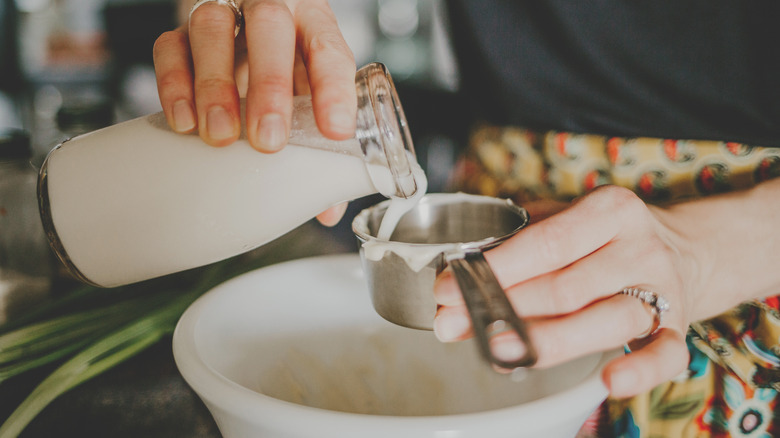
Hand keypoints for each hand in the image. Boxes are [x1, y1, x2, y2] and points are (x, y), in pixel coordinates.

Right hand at [153, 0, 355, 224]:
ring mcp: (221, 17)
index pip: (328, 47)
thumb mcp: (310, 95)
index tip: (336, 131)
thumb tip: (327, 208)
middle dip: (269, 85)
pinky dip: (174, 85)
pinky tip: (185, 123)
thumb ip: (321, 145)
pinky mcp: (180, 34)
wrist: (242, 36)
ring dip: (215, 86)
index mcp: (312, 23)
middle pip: (269, 24)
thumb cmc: (286, 68)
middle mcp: (268, 10)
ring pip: (212, 28)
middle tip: (268, 140)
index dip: (334, 89)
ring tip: (220, 136)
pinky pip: (169, 47)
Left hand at [433, 185, 693, 398]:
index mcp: (610, 211)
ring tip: (500, 351)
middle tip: (453, 323)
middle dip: (503, 309)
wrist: (684, 247)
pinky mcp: (679, 328)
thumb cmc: (606, 236)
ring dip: (548, 341)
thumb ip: (519, 240)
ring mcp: (663, 290)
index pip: (546, 243)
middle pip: (566, 287)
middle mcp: (639, 248)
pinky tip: (609, 381)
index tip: (451, 286)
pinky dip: (641, 371)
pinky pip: (667, 355)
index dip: (496, 269)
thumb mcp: (568, 217)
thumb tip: (461, 274)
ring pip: (605, 321)